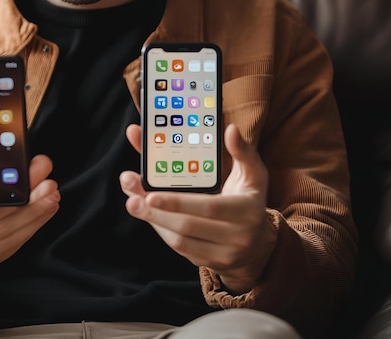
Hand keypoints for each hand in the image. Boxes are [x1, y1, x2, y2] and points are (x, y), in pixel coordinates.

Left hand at [119, 123, 275, 293]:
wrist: (258, 246)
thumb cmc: (248, 199)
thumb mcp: (252, 174)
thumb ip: (241, 151)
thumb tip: (230, 129)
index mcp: (247, 210)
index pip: (209, 207)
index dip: (178, 201)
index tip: (151, 192)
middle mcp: (237, 236)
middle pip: (188, 226)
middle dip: (156, 211)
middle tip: (132, 195)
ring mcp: (222, 254)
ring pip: (180, 240)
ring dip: (153, 220)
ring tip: (132, 201)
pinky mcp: (208, 263)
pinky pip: (180, 248)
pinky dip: (161, 229)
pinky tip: (147, 213)